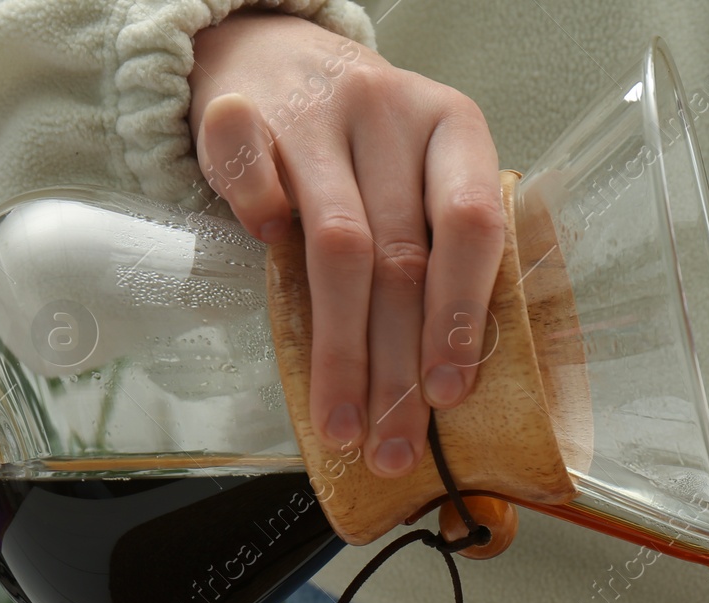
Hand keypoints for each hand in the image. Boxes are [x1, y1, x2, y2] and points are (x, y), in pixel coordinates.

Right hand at [187, 12, 504, 479]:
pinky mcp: (238, 116)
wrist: (269, 53)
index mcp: (453, 126)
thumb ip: (445, 249)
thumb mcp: (422, 173)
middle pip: (401, 256)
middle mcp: (388, 112)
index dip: (460, 314)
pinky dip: (264, 242)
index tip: (449, 392)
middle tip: (394, 444)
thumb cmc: (364, 145)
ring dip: (340, 353)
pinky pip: (251, 187)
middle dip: (398, 367)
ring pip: (336, 248)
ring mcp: (312, 113)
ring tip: (344, 425)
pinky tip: (275, 308)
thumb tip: (453, 380)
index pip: (470, 225)